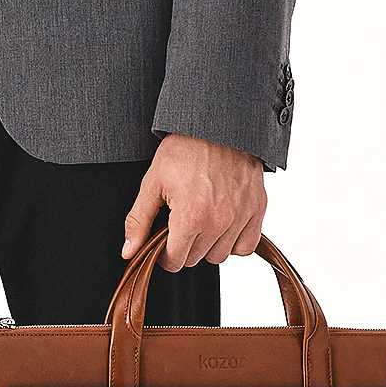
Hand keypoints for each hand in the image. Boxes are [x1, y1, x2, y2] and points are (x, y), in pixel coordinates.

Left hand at [122, 134, 266, 269]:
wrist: (218, 125)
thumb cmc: (185, 149)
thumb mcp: (153, 182)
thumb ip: (138, 221)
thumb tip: (129, 252)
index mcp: (191, 217)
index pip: (175, 261)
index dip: (164, 253)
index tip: (164, 240)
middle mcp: (219, 222)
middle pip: (196, 259)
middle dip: (184, 246)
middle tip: (181, 222)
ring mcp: (241, 217)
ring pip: (220, 255)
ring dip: (208, 245)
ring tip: (201, 220)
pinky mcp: (257, 209)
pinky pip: (246, 246)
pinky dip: (235, 241)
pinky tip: (222, 225)